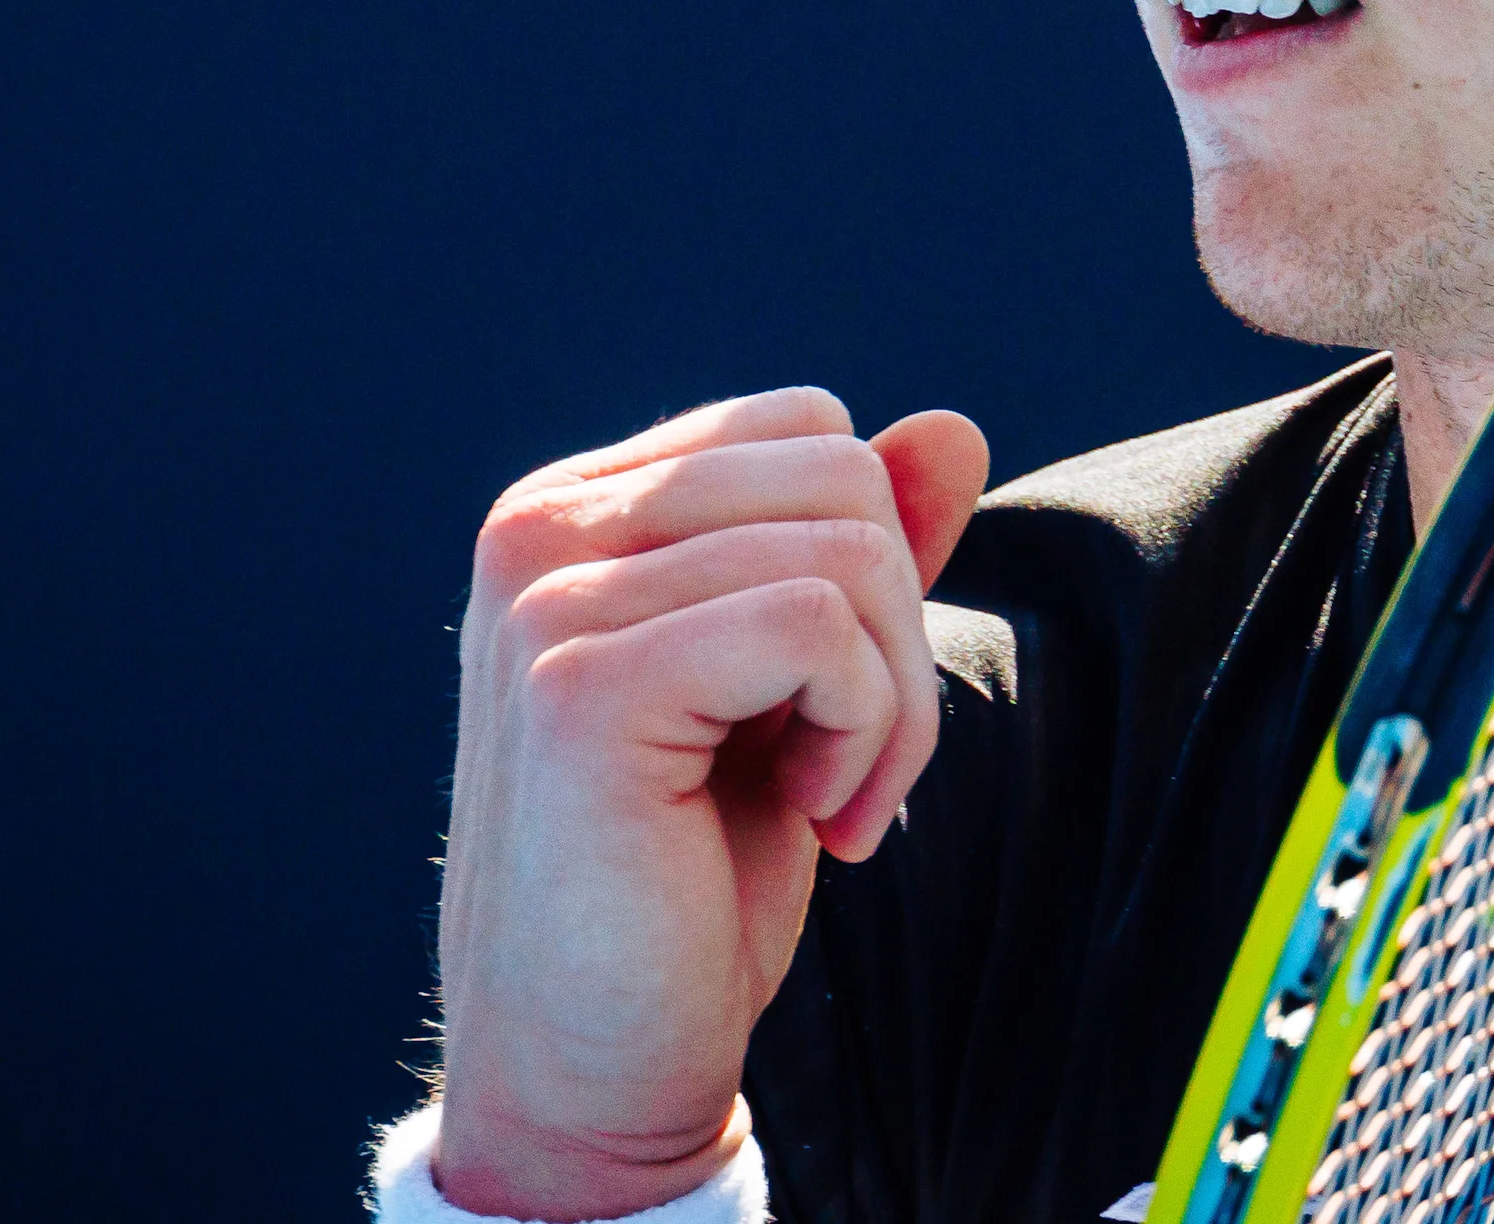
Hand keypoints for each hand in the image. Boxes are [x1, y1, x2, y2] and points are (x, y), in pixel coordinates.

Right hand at [429, 389, 989, 1219]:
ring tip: (831, 802)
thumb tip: (954, 426)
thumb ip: (857, 553)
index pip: (808, 432)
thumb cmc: (687, 882)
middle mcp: (539, 529)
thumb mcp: (796, 688)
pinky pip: (815, 625)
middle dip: (897, 633)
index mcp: (576, 511)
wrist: (595, 1066)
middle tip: (853, 774)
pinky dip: (862, 731)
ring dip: (890, 703)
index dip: (871, 566)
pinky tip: (810, 816)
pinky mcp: (582, 686)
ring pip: (846, 551)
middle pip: (839, 477)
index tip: (829, 707)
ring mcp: (548, 601)